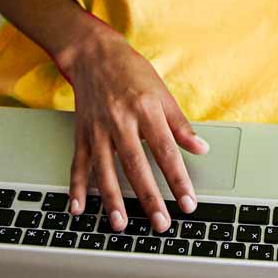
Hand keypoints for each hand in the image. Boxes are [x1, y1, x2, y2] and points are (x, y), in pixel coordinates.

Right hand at [58, 31, 208, 234]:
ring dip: (112, 199)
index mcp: (145, 109)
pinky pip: (79, 163)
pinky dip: (77, 187)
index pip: (166, 151)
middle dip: (148, 198)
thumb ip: (180, 123)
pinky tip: (78, 208)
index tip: (188, 203)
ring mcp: (98, 128)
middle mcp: (120, 120)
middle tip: (160, 224)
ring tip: (121, 224)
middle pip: (136, 165)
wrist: (95, 53)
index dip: (178, 179)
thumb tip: (201, 148)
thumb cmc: (132, 71)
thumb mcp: (162, 92)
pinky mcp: (82, 133)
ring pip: (105, 169)